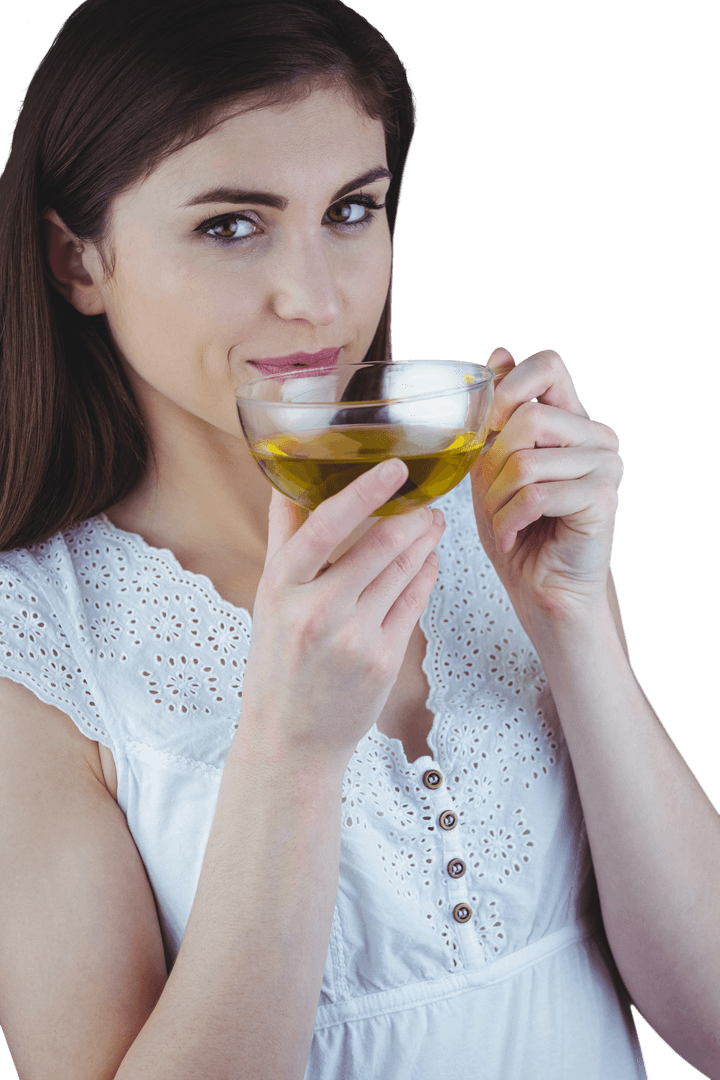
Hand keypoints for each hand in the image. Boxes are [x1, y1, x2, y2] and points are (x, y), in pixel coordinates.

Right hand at [239, 460, 445, 771]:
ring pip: (403, 571)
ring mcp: (354, 638)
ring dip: (425, 541)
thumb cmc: (277, 661)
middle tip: (427, 499)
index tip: (392, 468)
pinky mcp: (384, 660)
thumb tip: (286, 480)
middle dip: (412, 517)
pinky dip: (426, 574)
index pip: (323, 526)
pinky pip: (414, 602)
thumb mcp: (268, 598)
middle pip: (379, 546)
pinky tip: (429, 560)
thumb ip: (283, 538)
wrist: (291, 738)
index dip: (362, 493)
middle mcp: (316, 611)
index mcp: (281, 588)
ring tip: (432, 524)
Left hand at [469, 347, 623, 634]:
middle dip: (491, 464)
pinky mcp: (603, 498)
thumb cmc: (518, 534)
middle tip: (491, 499)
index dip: (508, 387)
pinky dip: (510, 522)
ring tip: (503, 524)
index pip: (547, 365)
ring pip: (526, 460)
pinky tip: (513, 538)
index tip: (487, 428)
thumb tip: (497, 353)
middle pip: (528, 416)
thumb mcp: (492, 470)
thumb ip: (496, 419)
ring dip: (497, 500)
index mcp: (571, 421)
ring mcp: (606, 466)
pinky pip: (536, 495)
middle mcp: (596, 437)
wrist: (542, 593)